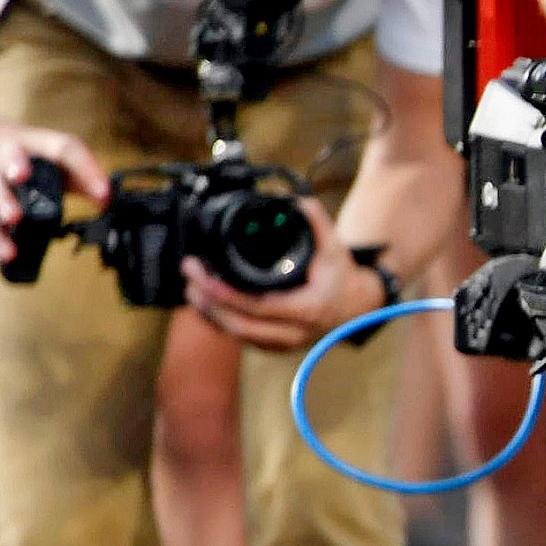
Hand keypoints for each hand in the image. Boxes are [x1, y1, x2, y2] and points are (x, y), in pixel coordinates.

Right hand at [0, 112, 108, 265]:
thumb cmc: (29, 154)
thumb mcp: (56, 156)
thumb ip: (83, 176)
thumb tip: (108, 201)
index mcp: (39, 143)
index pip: (65, 148)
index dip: (85, 169)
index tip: (103, 194)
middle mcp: (11, 156)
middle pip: (12, 158)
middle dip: (16, 167)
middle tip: (21, 177)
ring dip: (4, 204)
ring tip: (14, 218)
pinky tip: (8, 252)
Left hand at [180, 198, 385, 351]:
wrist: (355, 306)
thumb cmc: (341, 278)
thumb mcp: (334, 248)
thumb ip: (316, 222)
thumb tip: (295, 199)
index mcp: (308, 310)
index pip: (259, 307)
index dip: (226, 294)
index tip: (204, 274)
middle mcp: (295, 332)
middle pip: (241, 326)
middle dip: (210, 303)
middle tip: (190, 276)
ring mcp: (284, 342)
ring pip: (238, 336)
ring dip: (211, 313)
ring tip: (191, 288)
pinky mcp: (274, 345)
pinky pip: (241, 338)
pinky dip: (220, 321)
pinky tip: (205, 303)